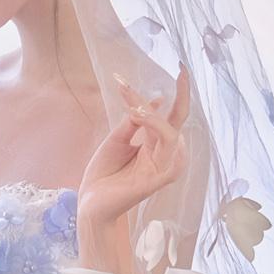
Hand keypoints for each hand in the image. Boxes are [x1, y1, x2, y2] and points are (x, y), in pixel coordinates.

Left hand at [76, 63, 189, 236]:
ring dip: (157, 119)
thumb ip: (133, 122)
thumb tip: (155, 100)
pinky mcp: (156, 181)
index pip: (163, 115)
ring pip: (172, 137)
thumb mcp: (116, 140)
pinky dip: (162, 138)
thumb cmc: (103, 174)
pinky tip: (150, 123)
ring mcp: (160, 168)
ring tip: (134, 108)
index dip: (157, 95)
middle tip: (182, 70)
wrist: (90, 203)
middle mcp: (161, 154)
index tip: (146, 74)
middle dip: (183, 95)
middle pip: (176, 121)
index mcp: (152, 144)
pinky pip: (172, 161)